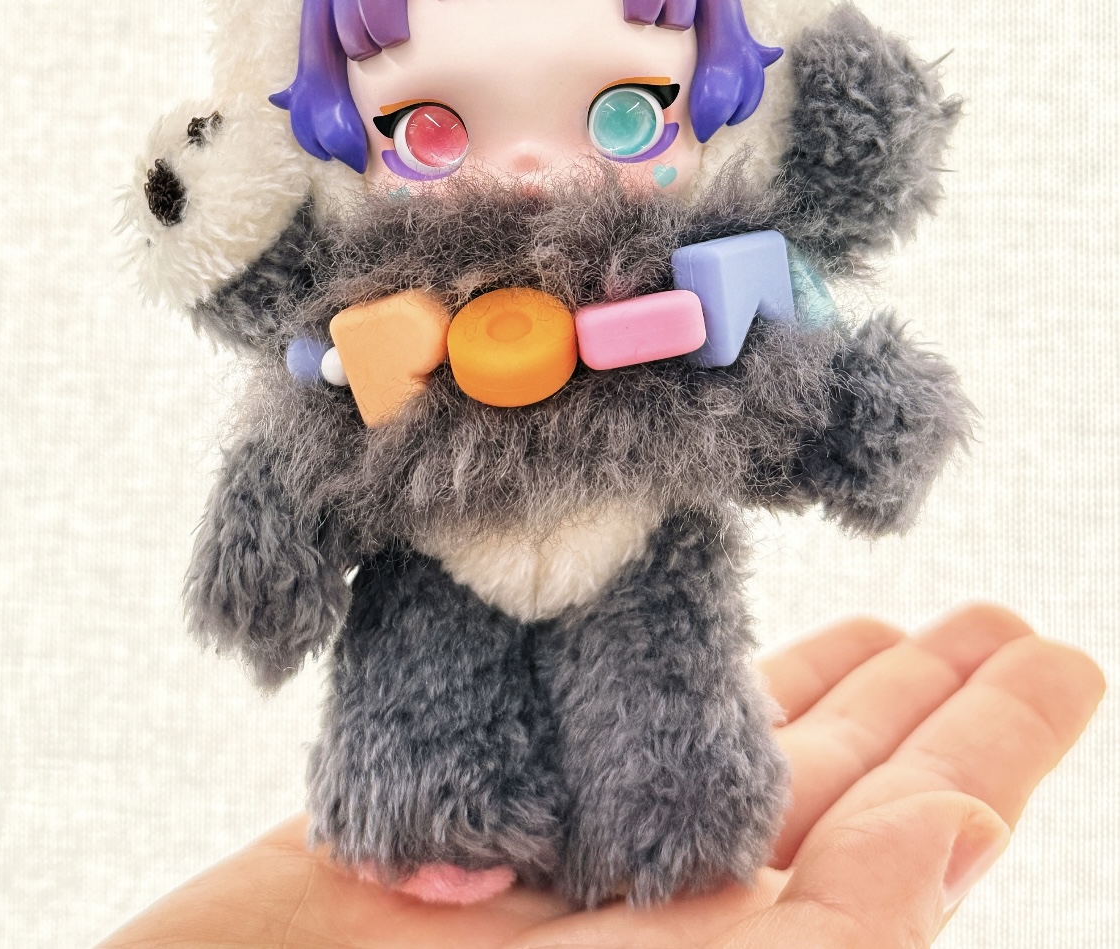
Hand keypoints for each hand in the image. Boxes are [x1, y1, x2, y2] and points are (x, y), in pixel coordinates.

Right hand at [97, 603, 1102, 947]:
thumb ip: (823, 937)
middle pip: (835, 780)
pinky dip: (662, 660)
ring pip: (730, 742)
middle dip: (924, 701)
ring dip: (822, 678)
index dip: (990, 749)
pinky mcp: (476, 796)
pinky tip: (704, 621)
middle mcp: (667, 907)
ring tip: (904, 621)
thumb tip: (964, 836)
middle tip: (1005, 618)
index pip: (902, 835)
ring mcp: (575, 853)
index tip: (1060, 658)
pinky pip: (595, 709)